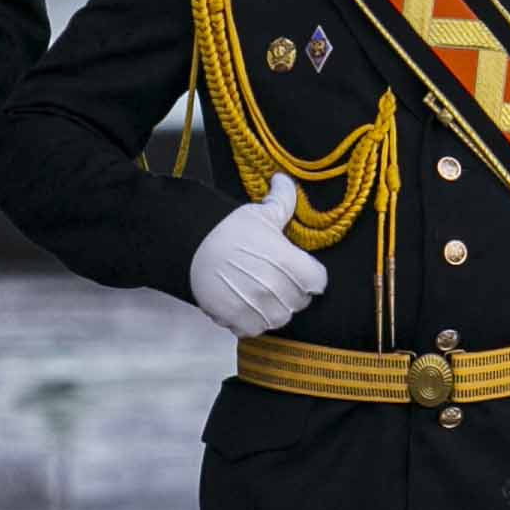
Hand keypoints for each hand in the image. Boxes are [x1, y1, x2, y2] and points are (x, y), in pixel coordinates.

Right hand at [188, 173, 328, 337]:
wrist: (190, 249)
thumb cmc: (228, 230)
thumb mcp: (259, 213)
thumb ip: (282, 200)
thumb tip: (286, 180)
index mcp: (290, 263)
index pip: (318, 281)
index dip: (310, 274)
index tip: (298, 269)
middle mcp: (278, 289)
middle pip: (300, 301)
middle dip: (292, 291)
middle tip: (276, 279)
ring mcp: (259, 308)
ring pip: (280, 318)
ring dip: (274, 308)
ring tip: (261, 295)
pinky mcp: (239, 321)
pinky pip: (257, 329)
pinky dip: (252, 321)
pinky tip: (243, 306)